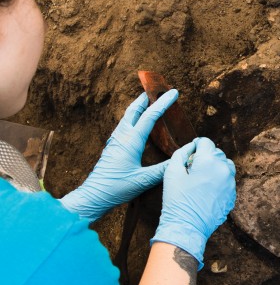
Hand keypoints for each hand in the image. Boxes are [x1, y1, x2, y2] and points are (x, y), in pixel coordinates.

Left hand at [61, 90, 178, 222]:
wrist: (93, 195)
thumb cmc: (117, 188)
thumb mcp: (143, 180)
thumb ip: (163, 169)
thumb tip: (181, 157)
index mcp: (131, 140)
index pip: (150, 115)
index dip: (163, 103)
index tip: (173, 92)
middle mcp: (122, 136)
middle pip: (134, 109)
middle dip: (146, 97)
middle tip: (156, 89)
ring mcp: (115, 140)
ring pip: (127, 116)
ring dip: (138, 106)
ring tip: (148, 102)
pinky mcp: (112, 147)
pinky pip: (124, 125)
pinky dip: (133, 117)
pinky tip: (136, 124)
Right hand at [151, 137, 235, 268]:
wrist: (186, 228)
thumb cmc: (176, 200)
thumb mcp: (172, 172)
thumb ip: (181, 154)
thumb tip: (191, 147)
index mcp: (209, 161)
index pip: (206, 142)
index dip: (196, 144)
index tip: (191, 151)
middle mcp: (224, 169)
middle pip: (217, 153)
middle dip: (205, 156)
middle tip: (193, 167)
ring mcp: (230, 184)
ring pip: (225, 166)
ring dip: (215, 167)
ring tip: (202, 177)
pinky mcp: (232, 196)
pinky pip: (227, 181)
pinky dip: (219, 181)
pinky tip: (207, 190)